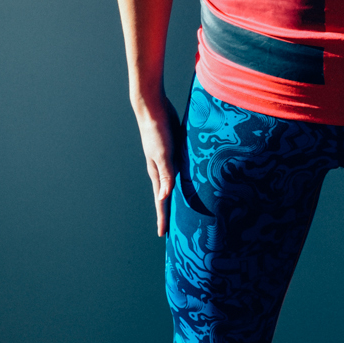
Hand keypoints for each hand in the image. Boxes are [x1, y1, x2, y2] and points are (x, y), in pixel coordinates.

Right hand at [134, 95, 179, 236]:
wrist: (152, 107)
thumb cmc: (157, 130)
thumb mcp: (164, 154)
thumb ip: (166, 174)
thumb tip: (164, 197)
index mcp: (157, 173)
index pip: (160, 201)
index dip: (162, 218)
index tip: (163, 235)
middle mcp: (161, 168)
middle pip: (166, 195)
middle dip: (169, 211)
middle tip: (173, 227)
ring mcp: (167, 159)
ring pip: (174, 182)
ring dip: (177, 195)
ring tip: (184, 207)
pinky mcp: (174, 149)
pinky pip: (180, 168)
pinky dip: (184, 177)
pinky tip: (191, 178)